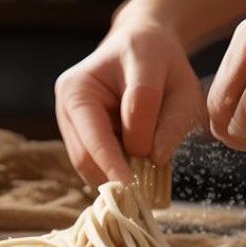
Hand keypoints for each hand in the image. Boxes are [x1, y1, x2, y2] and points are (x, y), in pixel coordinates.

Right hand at [54, 20, 206, 184]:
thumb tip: (152, 158)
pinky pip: (89, 161)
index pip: (103, 132)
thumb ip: (170, 120)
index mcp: (87, 80)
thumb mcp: (180, 84)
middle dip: (113, 178)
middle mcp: (68, 97)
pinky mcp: (72, 131)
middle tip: (140, 203)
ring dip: (111, 178)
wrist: (141, 44)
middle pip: (85, 154)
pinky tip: (132, 173)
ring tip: (140, 189)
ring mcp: (65, 114)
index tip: (139, 189)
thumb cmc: (163, 63)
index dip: (123, 161)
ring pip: (84, 163)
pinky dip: (110, 172)